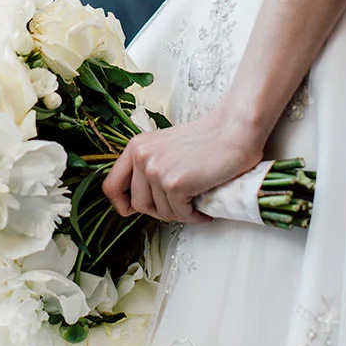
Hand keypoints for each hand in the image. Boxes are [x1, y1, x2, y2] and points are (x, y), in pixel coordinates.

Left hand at [102, 105, 264, 223]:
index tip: (137, 209)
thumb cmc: (209, 139)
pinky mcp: (174, 183)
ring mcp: (156, 170)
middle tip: (179, 206)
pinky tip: (203, 209)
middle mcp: (141, 157)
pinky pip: (179, 214)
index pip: (111, 186)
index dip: (123, 204)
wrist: (235, 129)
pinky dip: (194, 216)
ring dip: (180, 213)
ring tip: (195, 204)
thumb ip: (150, 166)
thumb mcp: (165, 148)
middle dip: (160, 211)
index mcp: (136, 147)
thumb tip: (145, 198)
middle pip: (138, 205)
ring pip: (160, 213)